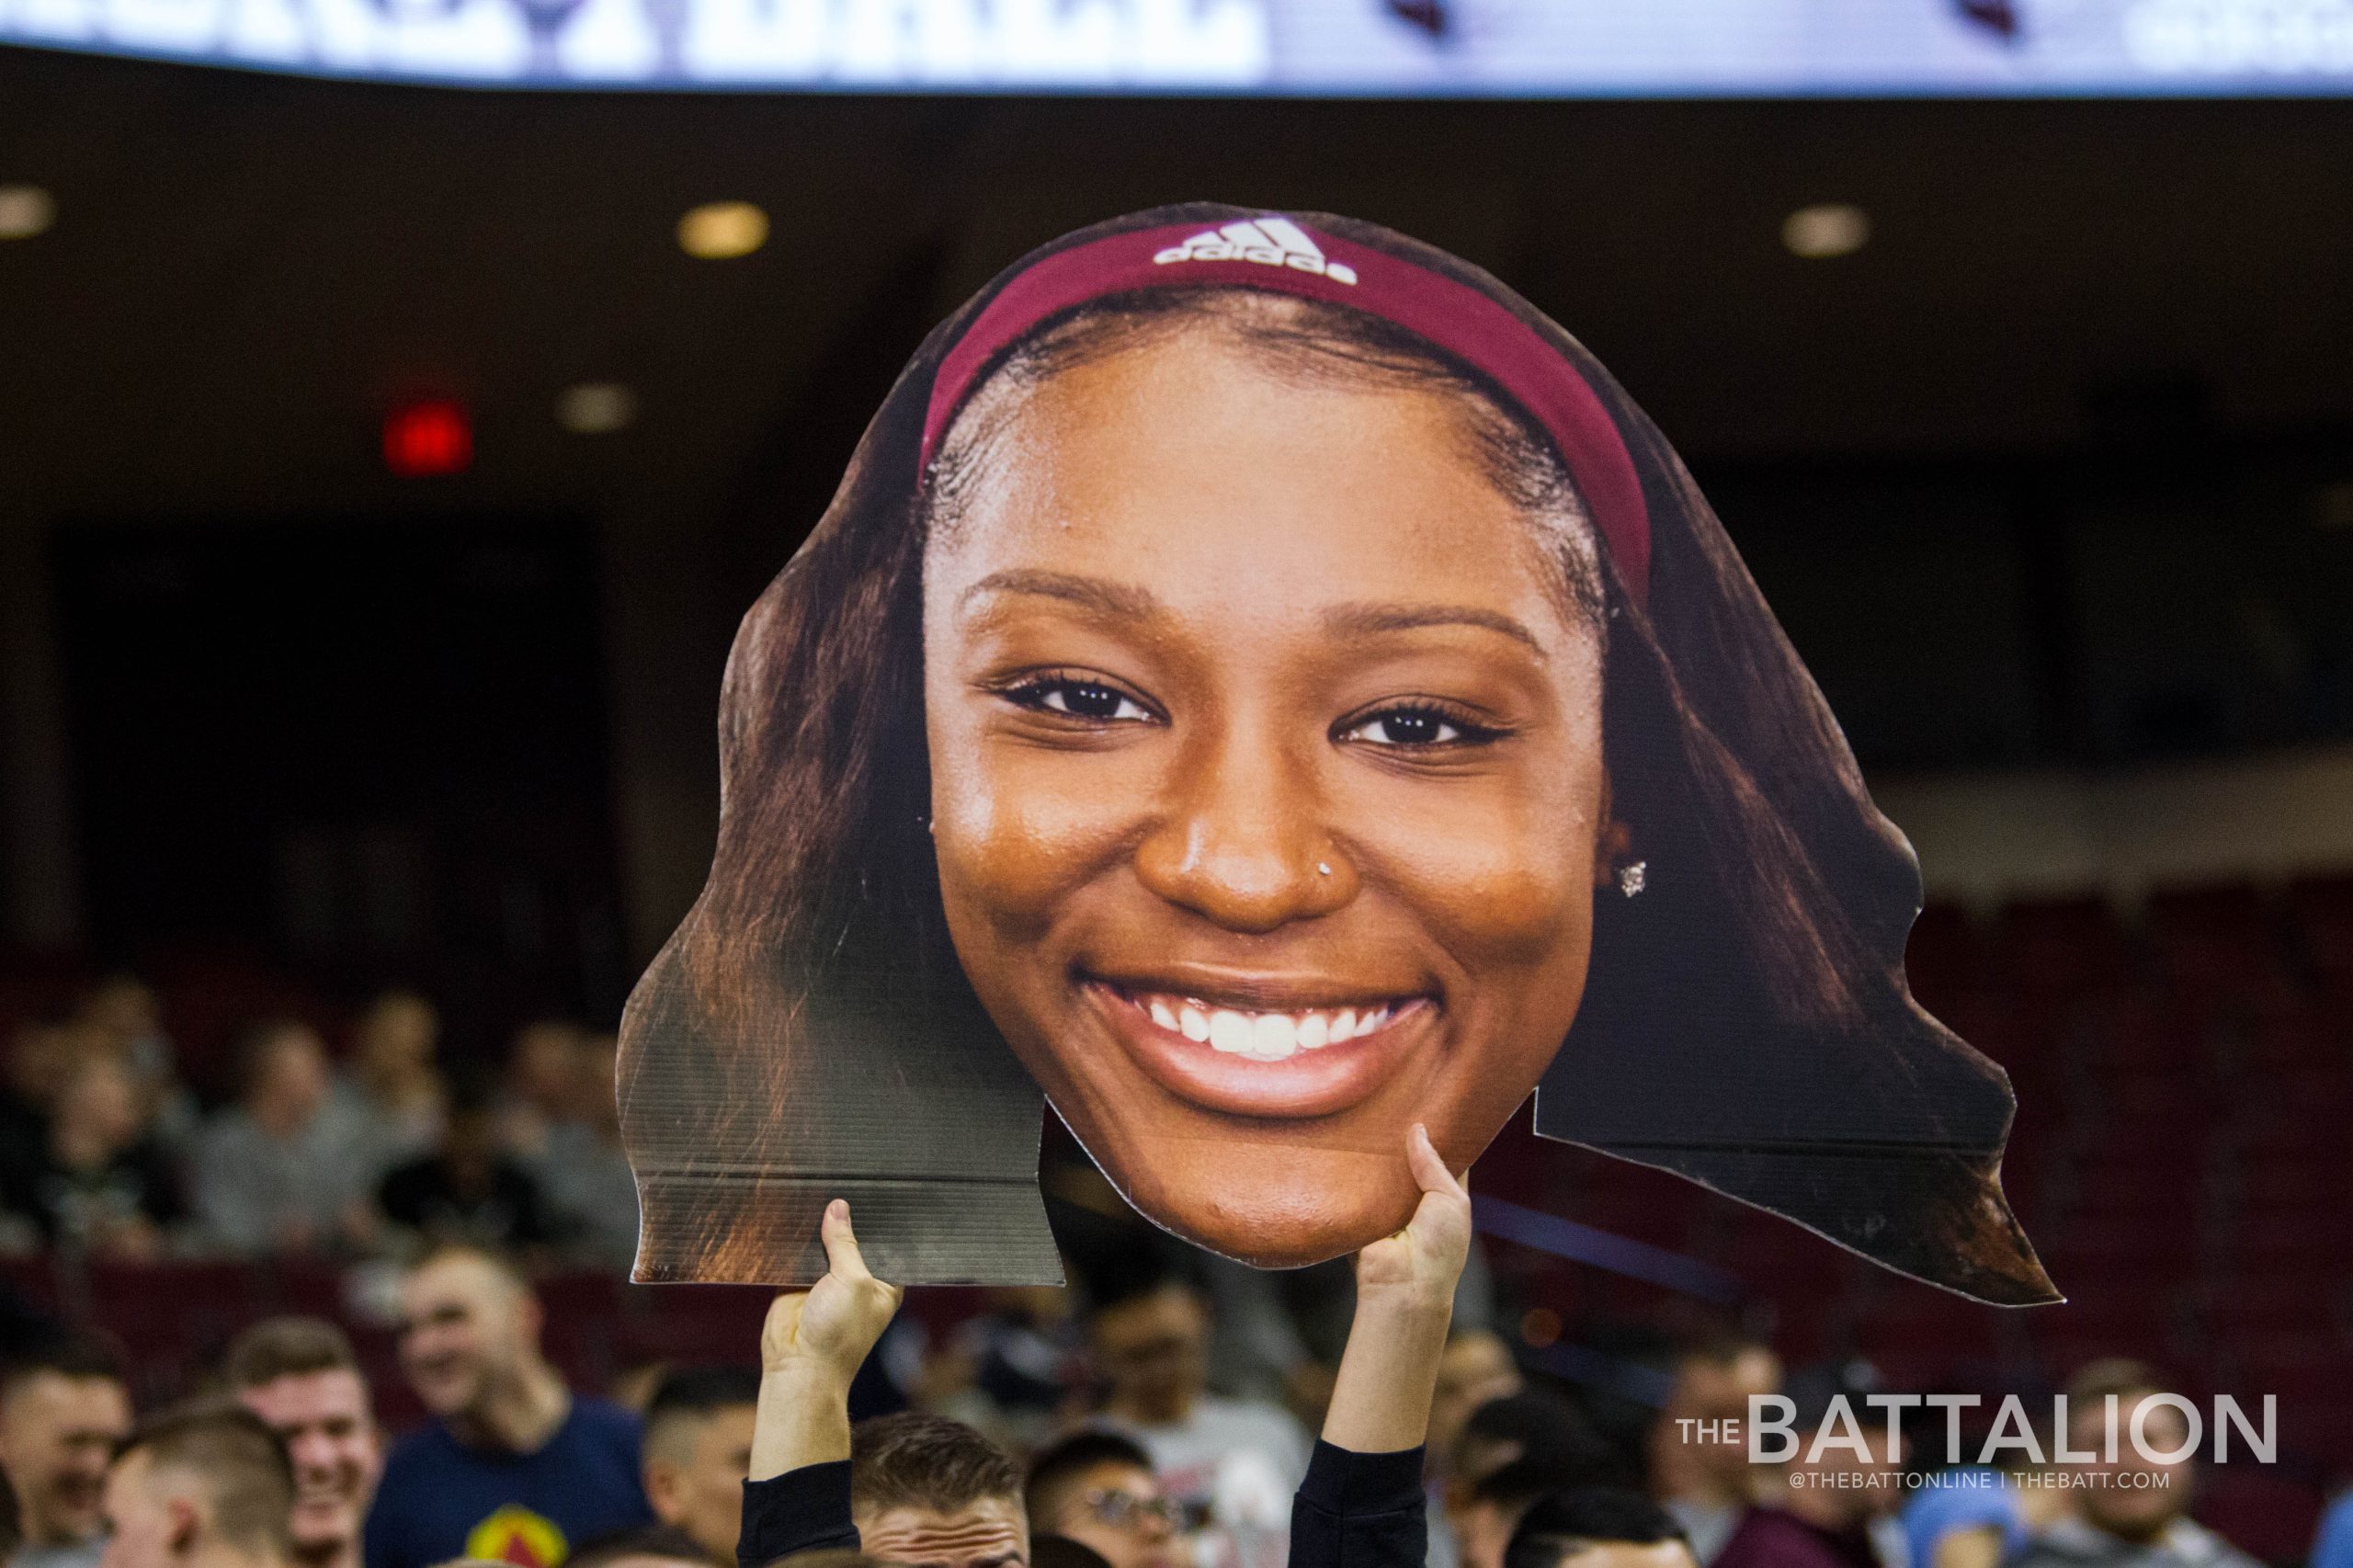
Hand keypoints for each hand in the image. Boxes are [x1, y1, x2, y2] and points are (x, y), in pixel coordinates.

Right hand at [761, 1199, 902, 1388]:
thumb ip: (845, 1243)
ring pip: (822, 1244)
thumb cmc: (839, 1335)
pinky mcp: (797, 1283)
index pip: (884, 1242)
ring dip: (817, 1228)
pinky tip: (793, 1214)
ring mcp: (826, 1281)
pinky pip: (796, 1255)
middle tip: (842, 1182)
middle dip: (844, 1219)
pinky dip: (794, 1241)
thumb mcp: (853, 1281)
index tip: (875, 1188)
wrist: (799, 1366)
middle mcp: (856, 1279)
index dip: (877, 1220)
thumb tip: (838, 1207)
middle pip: (850, 1239)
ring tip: (815, 1191)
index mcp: (882, 1282)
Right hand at [1320, 1125, 1473, 1454]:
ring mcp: (1386, 1203)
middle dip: (1400, 1136)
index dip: (1438, 1132)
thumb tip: (1418, 1129)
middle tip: (1391, 1099)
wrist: (1404, 1285)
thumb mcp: (1451, 1199)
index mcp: (1444, 1192)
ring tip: (1366, 1114)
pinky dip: (1351, 1171)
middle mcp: (1415, 1195)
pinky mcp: (1360, 1211)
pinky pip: (1354, 1186)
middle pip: (1407, 1158)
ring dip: (1374, 1152)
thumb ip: (1433, 1163)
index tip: (1429, 1100)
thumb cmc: (1440, 1247)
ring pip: (1380, 1169)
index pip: (1442, 1155)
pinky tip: (1345, 1142)